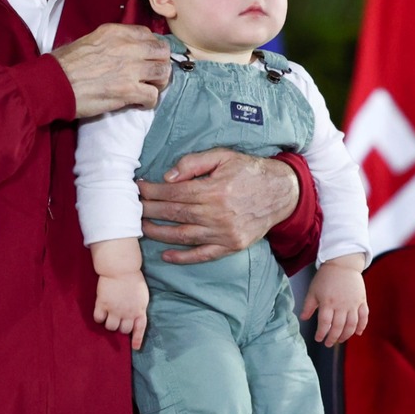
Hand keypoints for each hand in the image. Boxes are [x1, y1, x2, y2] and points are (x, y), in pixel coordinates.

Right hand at [53, 24, 169, 117]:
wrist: (54, 83)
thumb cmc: (64, 64)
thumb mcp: (89, 40)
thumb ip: (111, 42)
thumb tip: (123, 50)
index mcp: (116, 32)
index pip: (148, 35)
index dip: (151, 48)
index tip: (147, 58)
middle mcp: (127, 47)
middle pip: (162, 52)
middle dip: (160, 63)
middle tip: (152, 74)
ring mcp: (130, 69)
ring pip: (163, 73)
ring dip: (159, 82)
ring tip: (149, 88)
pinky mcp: (128, 90)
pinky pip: (153, 95)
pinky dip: (149, 101)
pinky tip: (140, 102)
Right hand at [94, 272, 149, 350]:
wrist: (121, 268)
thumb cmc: (133, 278)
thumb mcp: (141, 295)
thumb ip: (138, 307)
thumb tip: (135, 316)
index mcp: (139, 310)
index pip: (140, 329)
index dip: (137, 339)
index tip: (135, 348)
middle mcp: (127, 313)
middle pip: (123, 330)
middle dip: (121, 326)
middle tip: (118, 319)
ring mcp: (114, 310)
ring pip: (110, 327)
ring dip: (109, 323)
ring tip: (108, 315)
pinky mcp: (102, 304)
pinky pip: (98, 319)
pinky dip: (99, 317)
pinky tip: (100, 311)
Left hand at [137, 149, 298, 263]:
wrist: (282, 192)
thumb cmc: (249, 171)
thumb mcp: (223, 156)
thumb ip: (193, 162)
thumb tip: (168, 176)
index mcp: (214, 189)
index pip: (174, 191)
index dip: (153, 190)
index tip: (138, 188)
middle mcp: (218, 213)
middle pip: (174, 213)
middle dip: (150, 210)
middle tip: (132, 208)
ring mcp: (225, 232)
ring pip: (183, 235)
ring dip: (159, 233)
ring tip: (141, 228)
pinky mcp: (232, 246)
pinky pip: (203, 254)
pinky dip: (183, 257)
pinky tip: (165, 255)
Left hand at [300, 256, 368, 346]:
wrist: (342, 264)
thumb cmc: (325, 277)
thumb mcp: (313, 290)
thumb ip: (308, 306)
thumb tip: (303, 318)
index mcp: (327, 302)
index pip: (324, 323)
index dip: (321, 333)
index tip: (318, 339)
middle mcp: (341, 305)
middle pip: (338, 327)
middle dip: (333, 338)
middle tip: (328, 343)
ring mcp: (353, 304)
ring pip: (351, 325)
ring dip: (346, 335)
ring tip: (340, 340)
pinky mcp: (362, 301)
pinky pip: (364, 317)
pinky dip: (362, 326)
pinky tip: (358, 333)